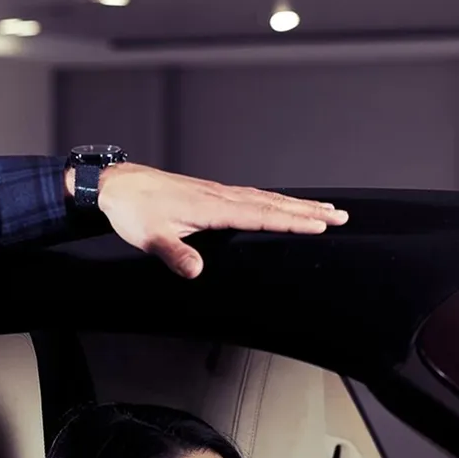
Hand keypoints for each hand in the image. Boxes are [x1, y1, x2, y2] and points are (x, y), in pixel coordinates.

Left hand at [82, 162, 347, 278]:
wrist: (117, 185)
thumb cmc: (134, 211)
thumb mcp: (150, 238)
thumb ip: (175, 254)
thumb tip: (196, 271)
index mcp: (213, 207)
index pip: (262, 215)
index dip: (292, 221)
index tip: (321, 225)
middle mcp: (221, 196)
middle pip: (274, 204)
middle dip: (308, 211)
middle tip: (341, 216)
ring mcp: (218, 193)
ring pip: (267, 198)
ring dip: (297, 205)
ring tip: (325, 209)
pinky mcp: (212, 193)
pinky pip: (253, 196)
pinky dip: (275, 200)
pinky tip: (282, 204)